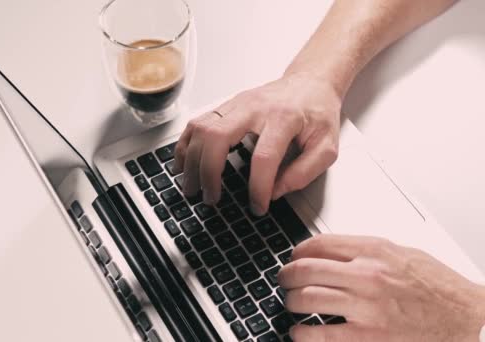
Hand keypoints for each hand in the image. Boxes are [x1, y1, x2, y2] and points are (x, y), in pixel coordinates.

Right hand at [173, 72, 340, 214]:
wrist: (309, 82)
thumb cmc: (317, 113)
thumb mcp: (327, 146)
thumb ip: (305, 172)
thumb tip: (275, 192)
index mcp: (284, 118)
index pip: (264, 157)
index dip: (258, 187)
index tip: (257, 206)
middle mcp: (255, 108)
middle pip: (219, 138)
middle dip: (209, 173)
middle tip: (210, 198)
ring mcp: (236, 104)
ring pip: (202, 129)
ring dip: (191, 161)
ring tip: (191, 186)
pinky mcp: (225, 105)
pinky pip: (196, 123)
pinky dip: (185, 145)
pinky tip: (183, 163)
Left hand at [278, 234, 484, 341]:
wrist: (467, 319)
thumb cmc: (439, 288)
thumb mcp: (402, 254)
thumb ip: (366, 250)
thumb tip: (332, 250)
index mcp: (375, 252)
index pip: (318, 244)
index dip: (297, 251)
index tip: (293, 257)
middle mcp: (367, 276)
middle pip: (305, 269)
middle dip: (286, 275)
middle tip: (283, 280)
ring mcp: (366, 308)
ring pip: (306, 299)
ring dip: (291, 301)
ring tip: (290, 303)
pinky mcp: (367, 338)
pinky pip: (320, 335)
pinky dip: (302, 333)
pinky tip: (299, 332)